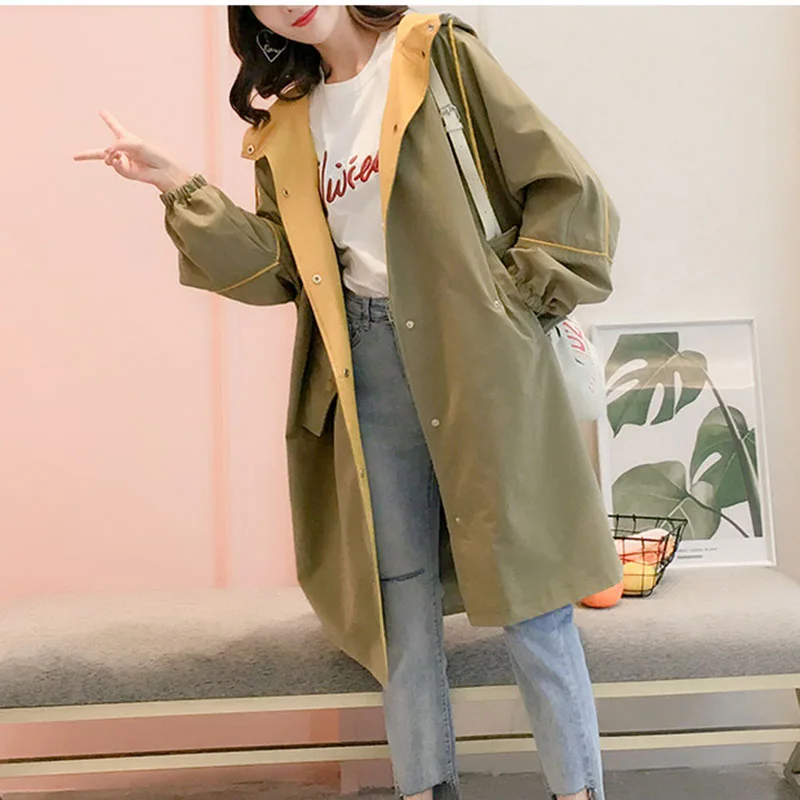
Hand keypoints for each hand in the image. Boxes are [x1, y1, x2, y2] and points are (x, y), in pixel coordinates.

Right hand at [73, 110, 192, 192]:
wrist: (163, 170)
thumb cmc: (154, 154)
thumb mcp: (135, 144)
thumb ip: (119, 145)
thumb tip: (107, 157)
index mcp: (127, 139)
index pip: (115, 127)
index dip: (108, 119)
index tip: (102, 111)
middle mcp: (123, 151)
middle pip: (101, 152)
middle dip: (87, 155)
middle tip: (74, 157)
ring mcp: (123, 162)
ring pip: (107, 158)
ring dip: (112, 155)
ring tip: (121, 156)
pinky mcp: (125, 171)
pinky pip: (115, 165)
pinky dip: (117, 162)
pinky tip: (123, 161)